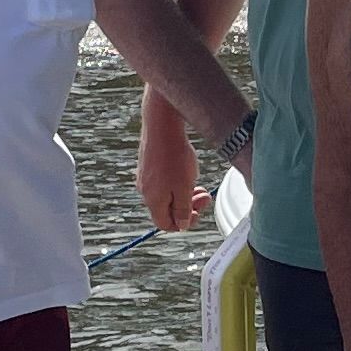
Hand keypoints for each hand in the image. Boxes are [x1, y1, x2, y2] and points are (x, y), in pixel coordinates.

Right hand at [138, 104, 208, 230]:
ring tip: (198, 183)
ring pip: (166, 194)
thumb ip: (182, 209)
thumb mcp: (184, 188)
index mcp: (153, 200)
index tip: (196, 213)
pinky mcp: (148, 165)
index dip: (182, 224)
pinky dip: (177, 182)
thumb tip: (181, 225)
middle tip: (204, 196)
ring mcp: (145, 177)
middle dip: (188, 206)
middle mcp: (145, 191)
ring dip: (184, 193)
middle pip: (167, 209)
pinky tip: (186, 170)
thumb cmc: (174, 156)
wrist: (162, 125)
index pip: (164, 224)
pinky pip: (163, 182)